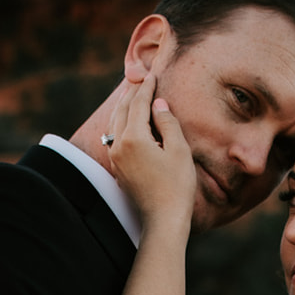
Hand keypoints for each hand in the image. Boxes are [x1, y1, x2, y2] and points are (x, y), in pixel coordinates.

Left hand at [109, 74, 196, 233]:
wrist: (163, 220)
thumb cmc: (177, 186)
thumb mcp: (179, 150)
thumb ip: (167, 123)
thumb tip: (158, 104)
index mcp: (133, 138)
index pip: (139, 104)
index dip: (146, 88)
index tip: (152, 74)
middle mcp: (118, 146)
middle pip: (123, 110)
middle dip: (132, 93)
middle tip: (140, 79)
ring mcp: (115, 158)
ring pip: (115, 123)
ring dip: (124, 107)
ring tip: (132, 95)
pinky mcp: (118, 169)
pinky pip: (115, 137)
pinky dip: (121, 123)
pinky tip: (128, 122)